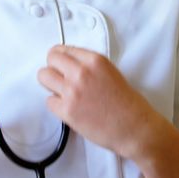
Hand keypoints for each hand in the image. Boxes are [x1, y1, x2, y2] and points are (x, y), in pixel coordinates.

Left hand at [37, 45, 159, 158]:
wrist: (135, 128)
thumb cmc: (127, 103)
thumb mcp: (110, 72)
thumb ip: (88, 66)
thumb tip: (69, 64)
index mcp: (94, 60)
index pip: (63, 49)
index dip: (60, 58)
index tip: (60, 64)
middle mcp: (82, 72)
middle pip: (50, 59)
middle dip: (53, 68)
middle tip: (59, 78)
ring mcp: (72, 91)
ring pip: (43, 77)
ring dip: (50, 84)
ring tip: (62, 92)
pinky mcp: (67, 111)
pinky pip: (48, 101)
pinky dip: (56, 105)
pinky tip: (70, 108)